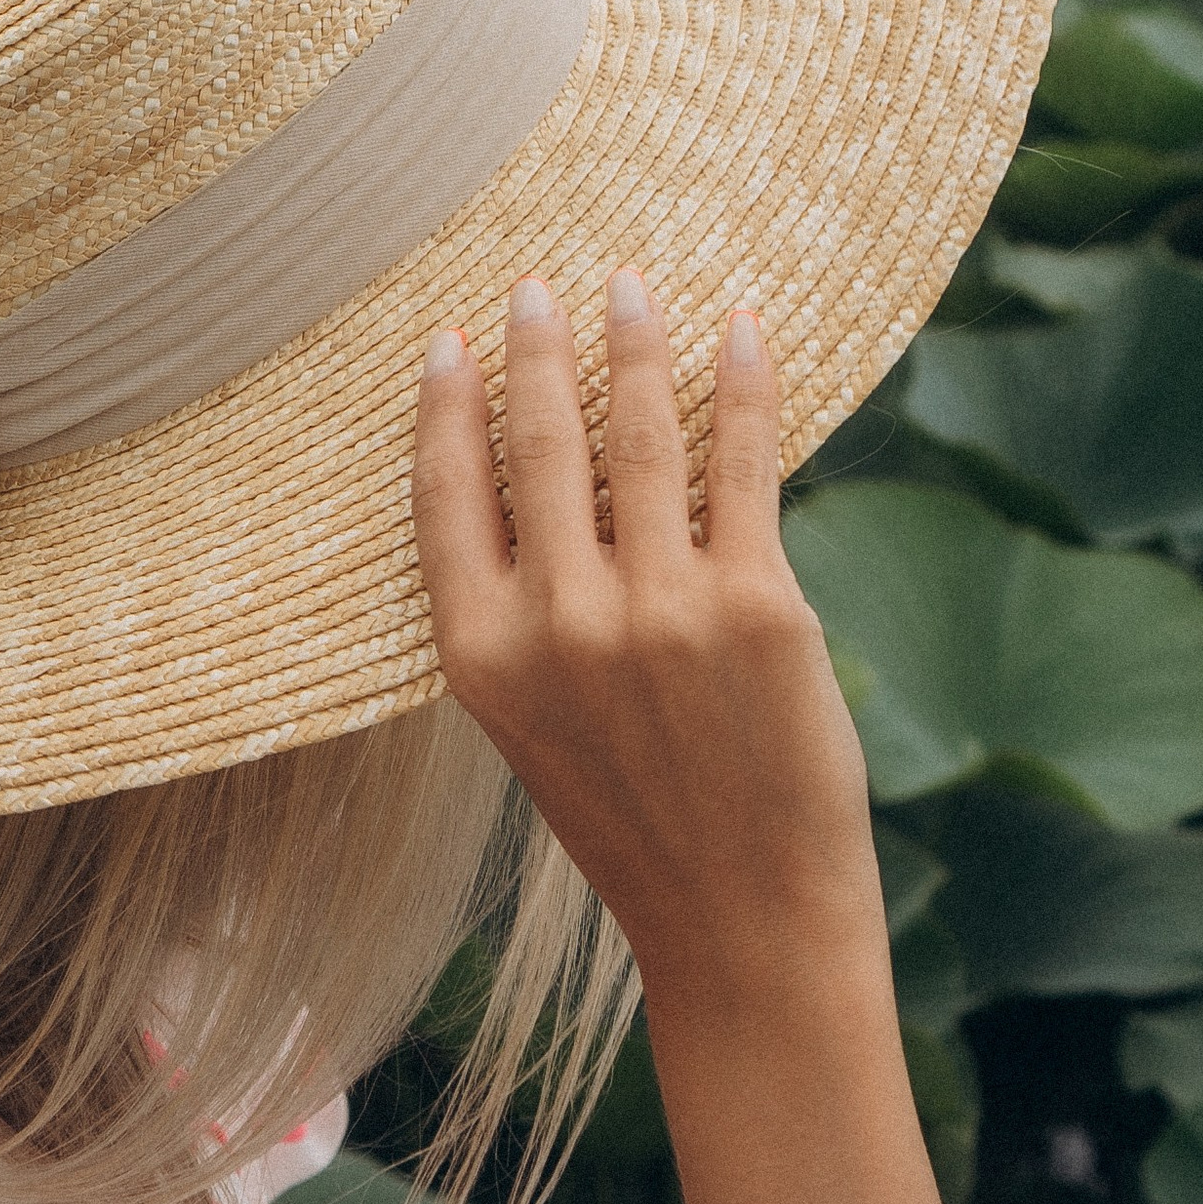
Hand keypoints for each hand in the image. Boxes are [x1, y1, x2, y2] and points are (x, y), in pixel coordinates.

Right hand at [413, 263, 1006, 1203]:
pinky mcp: (757, 606)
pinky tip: (741, 329)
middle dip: (539, 350)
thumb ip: (527, 614)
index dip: (445, 406)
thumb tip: (539, 472)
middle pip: (539, 446)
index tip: (450, 336)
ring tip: (630, 288)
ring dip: (634, 345)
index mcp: (481, 657)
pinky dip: (742, 384)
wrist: (744, 919)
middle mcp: (558, 624)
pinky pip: (741, 463)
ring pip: (637, 437)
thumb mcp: (536, 726)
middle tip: (539, 285)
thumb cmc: (639, 823)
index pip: (445, 494)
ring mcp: (658, 611)